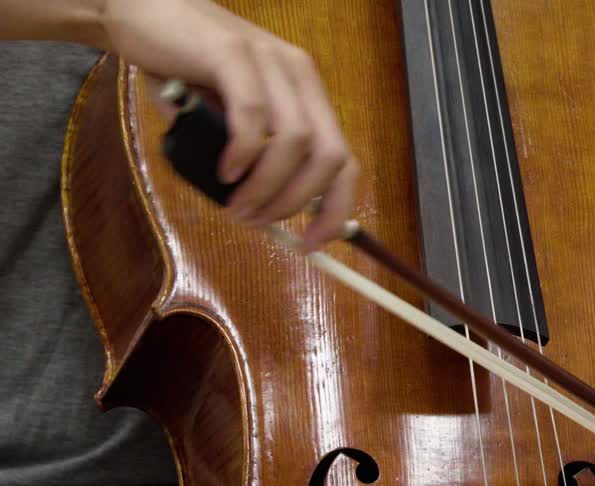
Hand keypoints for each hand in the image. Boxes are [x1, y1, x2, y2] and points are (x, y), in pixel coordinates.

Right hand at [100, 0, 356, 251]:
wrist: (141, 10)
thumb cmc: (183, 69)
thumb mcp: (226, 119)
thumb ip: (249, 157)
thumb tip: (257, 212)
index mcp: (306, 94)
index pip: (344, 160)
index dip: (336, 208)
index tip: (310, 243)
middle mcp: (299, 75)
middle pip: (329, 156)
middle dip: (298, 202)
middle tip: (260, 224)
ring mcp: (269, 61)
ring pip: (295, 142)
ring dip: (268, 186)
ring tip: (238, 207)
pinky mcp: (233, 53)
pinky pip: (254, 116)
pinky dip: (243, 154)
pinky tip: (225, 173)